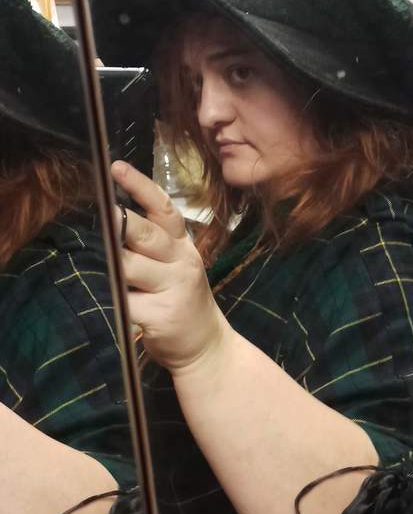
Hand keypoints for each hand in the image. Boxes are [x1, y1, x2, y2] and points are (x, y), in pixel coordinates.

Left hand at [112, 161, 226, 373]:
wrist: (206, 345)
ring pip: (130, 267)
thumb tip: (112, 222)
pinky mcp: (159, 316)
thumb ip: (152, 245)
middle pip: (146, 235)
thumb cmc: (182, 298)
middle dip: (122, 223)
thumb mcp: (177, 265)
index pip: (164, 208)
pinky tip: (118, 302)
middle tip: (106, 212)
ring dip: (114, 265)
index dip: (140, 186)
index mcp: (183, 246)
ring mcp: (172, 289)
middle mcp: (181, 262)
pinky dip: (116, 300)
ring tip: (109, 265)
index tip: (117, 168)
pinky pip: (126, 301)